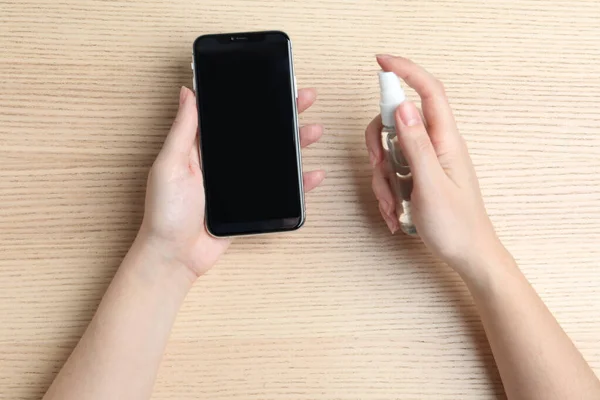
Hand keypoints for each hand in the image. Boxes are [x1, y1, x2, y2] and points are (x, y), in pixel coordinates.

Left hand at [139, 86, 324, 278]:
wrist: (176, 255)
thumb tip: (187, 92)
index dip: (253, 98)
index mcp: (203, 146)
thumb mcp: (169, 165)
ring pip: (274, 156)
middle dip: (284, 114)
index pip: (233, 115)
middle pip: (259, 132)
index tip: (273, 82)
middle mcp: (224, 160)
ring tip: (313, 131)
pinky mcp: (251, 202)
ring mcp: (239, 181)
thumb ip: (182, 131)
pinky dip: (298, 181)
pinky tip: (312, 173)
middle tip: (304, 99)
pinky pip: (279, 188)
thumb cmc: (165, 212)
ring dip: (295, 143)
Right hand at [365, 55, 504, 275]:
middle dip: (378, 144)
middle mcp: (436, 145)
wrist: (468, 255)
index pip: (428, 91)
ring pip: (389, 150)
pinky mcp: (418, 176)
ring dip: (380, 179)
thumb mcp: (431, 184)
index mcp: (445, 140)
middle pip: (397, 121)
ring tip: (391, 205)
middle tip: (378, 166)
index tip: (380, 62)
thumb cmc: (456, 225)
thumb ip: (415, 144)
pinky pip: (391, 172)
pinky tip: (394, 213)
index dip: (405, 71)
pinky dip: (385, 191)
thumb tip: (402, 106)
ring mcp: (426, 161)